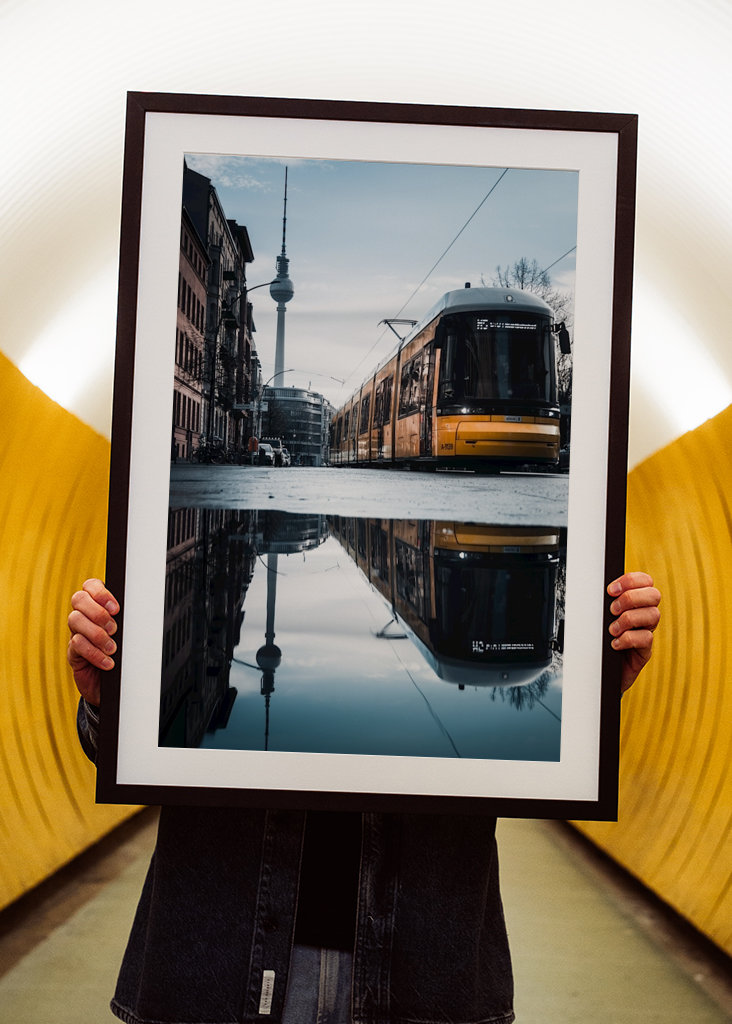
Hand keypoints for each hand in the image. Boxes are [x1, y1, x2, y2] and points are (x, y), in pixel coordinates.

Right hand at [67, 579, 119, 705]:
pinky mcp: (73, 652)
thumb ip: (129, 620)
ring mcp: (77, 632)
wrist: (116, 685)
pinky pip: (76, 644)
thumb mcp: (129, 634)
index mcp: (99, 605)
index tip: (116, 608)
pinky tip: (108, 662)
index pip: (91, 585)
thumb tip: (142, 610)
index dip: (100, 593)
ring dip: (96, 634)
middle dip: (98, 612)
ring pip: (75, 620)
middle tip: (114, 628)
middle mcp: (85, 616)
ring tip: (112, 648)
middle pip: (78, 599)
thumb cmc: (126, 654)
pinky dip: (94, 653)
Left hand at [607, 572, 660, 692]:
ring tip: (612, 630)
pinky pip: (646, 638)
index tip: (611, 590)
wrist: (598, 669)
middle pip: (654, 595)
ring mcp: (646, 632)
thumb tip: (596, 588)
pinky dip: (628, 639)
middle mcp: (644, 615)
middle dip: (631, 598)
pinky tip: (615, 643)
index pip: (645, 581)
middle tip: (612, 610)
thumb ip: (604, 602)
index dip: (631, 581)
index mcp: (635, 602)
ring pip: (653, 615)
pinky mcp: (645, 651)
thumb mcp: (600, 617)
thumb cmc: (598, 639)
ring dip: (628, 619)